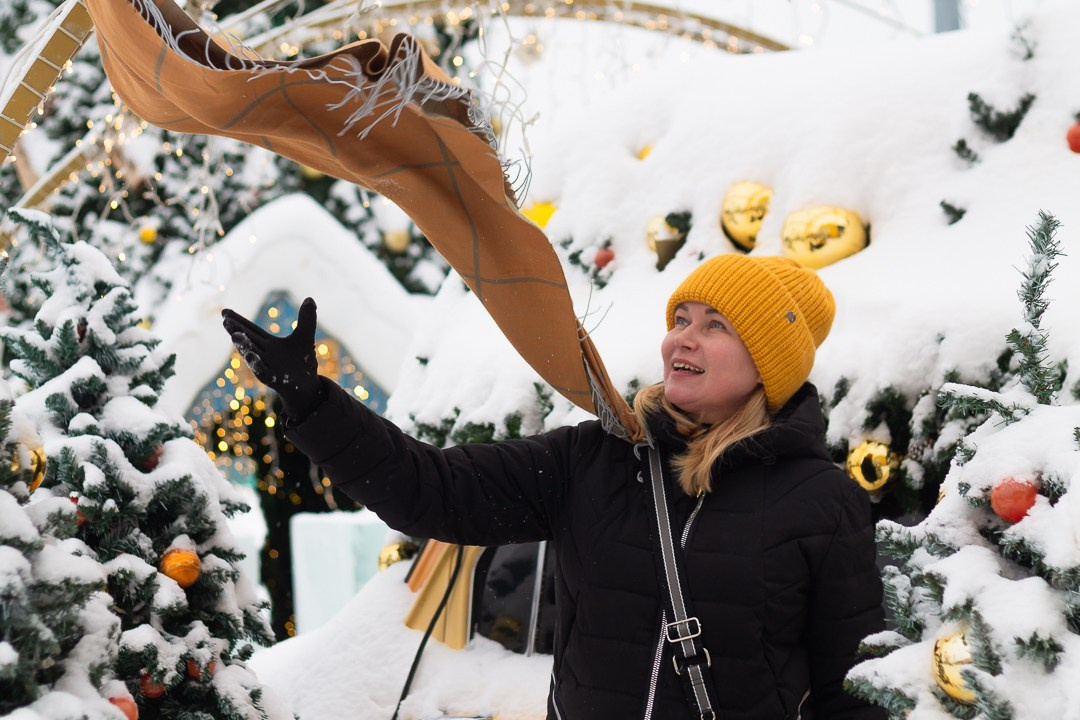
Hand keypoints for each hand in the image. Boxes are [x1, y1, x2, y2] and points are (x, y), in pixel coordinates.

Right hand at [221, 297, 323, 419]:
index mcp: (267, 343)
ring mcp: (267, 367)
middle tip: (225, 320)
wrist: (308, 386)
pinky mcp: (274, 380)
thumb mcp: (305, 337)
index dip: (238, 321)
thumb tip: (310, 298)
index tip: (224, 311)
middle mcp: (263, 354)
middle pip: (247, 341)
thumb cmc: (302, 362)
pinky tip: (252, 355)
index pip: (250, 330)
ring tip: (235, 334)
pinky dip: (257, 364)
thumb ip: (306, 319)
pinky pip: (263, 372)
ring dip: (243, 346)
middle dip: (236, 330)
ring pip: (252, 355)